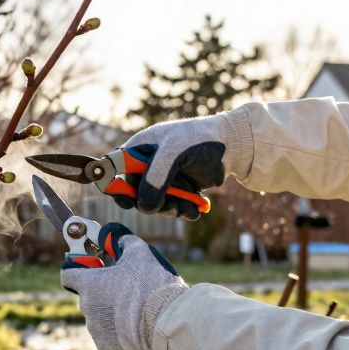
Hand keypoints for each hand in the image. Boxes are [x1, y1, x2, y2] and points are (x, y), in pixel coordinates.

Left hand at [61, 223, 186, 349]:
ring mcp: (95, 330)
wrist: (165, 322)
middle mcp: (86, 308)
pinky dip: (118, 336)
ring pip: (99, 320)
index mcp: (89, 284)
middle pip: (87, 299)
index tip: (88, 270)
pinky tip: (136, 330)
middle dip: (102, 294)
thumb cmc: (151, 285)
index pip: (68, 275)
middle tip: (124, 292)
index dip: (77, 270)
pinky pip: (108, 340)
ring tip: (135, 313)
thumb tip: (118, 238)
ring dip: (111, 316)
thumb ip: (124, 242)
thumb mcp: (140, 253)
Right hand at [112, 115, 232, 219]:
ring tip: (187, 207)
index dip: (116, 187)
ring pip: (156, 204)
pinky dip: (183, 210)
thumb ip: (155, 178)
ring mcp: (164, 178)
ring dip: (171, 209)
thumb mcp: (173, 153)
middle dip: (151, 204)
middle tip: (168, 206)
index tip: (127, 201)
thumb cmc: (199, 139)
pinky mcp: (179, 189)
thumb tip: (145, 207)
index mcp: (139, 149)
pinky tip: (195, 208)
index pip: (116, 170)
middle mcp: (148, 165)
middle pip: (135, 193)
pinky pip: (173, 206)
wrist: (232, 146)